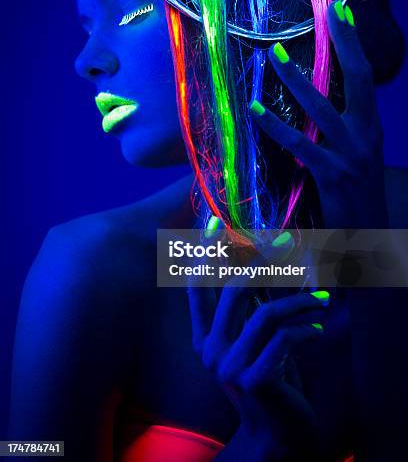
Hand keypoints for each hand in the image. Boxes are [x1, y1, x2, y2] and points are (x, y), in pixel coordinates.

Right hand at [187, 227, 328, 459]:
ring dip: (299, 302)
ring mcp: (229, 368)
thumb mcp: (256, 340)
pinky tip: (319, 330)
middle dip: (264, 262)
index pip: (197, 288)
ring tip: (322, 300)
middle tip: (289, 243)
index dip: (205, 255)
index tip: (214, 223)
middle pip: (233, 291)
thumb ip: (252, 306)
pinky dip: (307, 329)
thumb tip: (264, 260)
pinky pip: (285, 340)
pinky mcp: (254, 381)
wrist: (277, 432)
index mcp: (204, 338)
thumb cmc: (268, 376)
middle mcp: (210, 351)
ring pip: (265, 315)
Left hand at [249, 2, 387, 228]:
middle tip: (324, 13)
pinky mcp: (333, 175)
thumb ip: (344, 129)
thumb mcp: (358, 156)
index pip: (367, 78)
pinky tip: (255, 110)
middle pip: (359, 80)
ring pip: (322, 108)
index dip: (354, 45)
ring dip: (296, 79)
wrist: (371, 235)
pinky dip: (275, 126)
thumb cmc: (358, 194)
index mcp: (373, 129)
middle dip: (343, 44)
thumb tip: (318, 103)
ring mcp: (351, 155)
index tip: (341, 13)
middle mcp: (367, 135)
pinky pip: (300, 145)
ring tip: (274, 54)